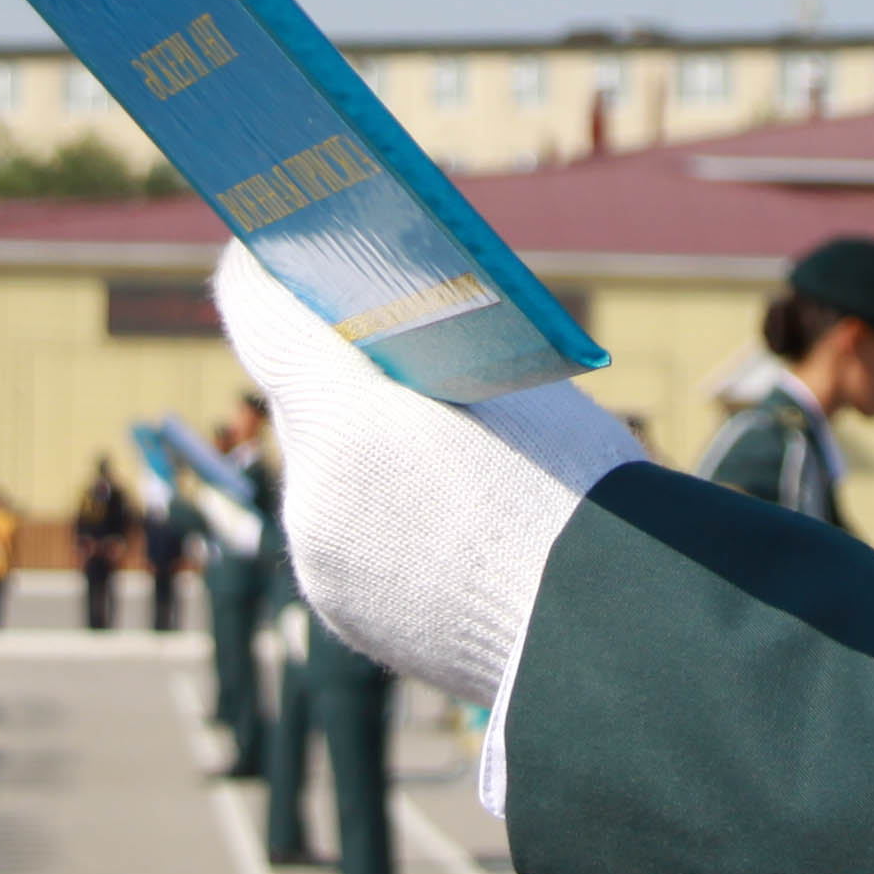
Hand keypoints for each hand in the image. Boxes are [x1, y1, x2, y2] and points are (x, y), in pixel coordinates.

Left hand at [207, 240, 644, 734]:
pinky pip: (340, 535)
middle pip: (296, 394)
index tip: (272, 237)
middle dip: (334, 363)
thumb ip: (432, 354)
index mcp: (346, 421)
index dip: (263, 262)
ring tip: (420, 422)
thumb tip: (392, 338)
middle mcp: (311, 493)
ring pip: (319, 467)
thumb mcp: (512, 383)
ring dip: (356, 441)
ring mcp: (320, 560)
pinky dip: (375, 511)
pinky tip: (435, 508)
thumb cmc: (580, 490)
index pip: (258, 310)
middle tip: (375, 326)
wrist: (614, 637)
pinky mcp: (342, 611)